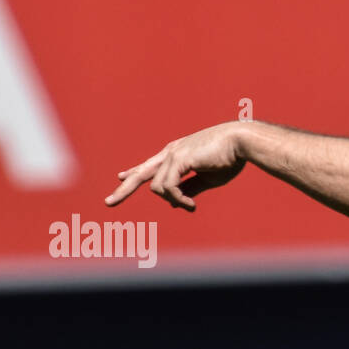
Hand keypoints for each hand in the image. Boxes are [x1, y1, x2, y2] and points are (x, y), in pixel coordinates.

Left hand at [105, 122, 245, 210]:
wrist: (240, 142)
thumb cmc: (229, 158)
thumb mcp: (208, 179)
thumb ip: (190, 189)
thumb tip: (174, 203)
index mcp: (177, 155)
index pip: (150, 166)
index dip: (134, 172)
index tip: (120, 177)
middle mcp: (170, 153)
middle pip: (141, 173)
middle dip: (124, 189)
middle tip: (108, 203)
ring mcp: (172, 155)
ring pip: (157, 187)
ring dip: (174, 201)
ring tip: (191, 206)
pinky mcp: (178, 159)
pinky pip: (168, 187)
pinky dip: (178, 200)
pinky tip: (191, 205)